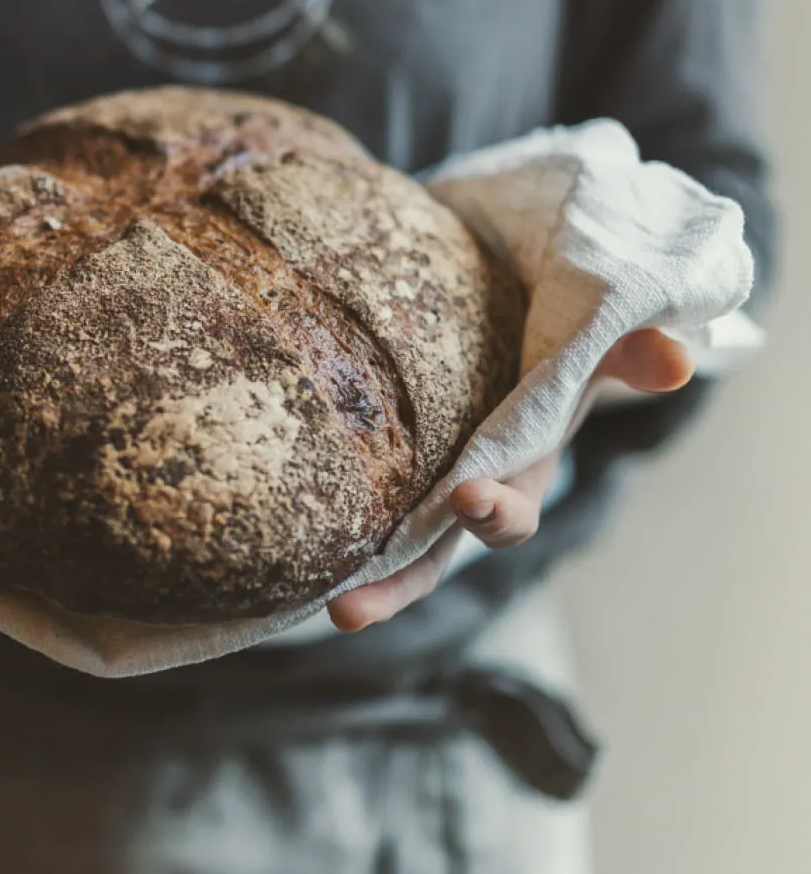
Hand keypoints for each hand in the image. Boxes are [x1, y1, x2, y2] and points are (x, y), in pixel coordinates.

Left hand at [327, 328, 695, 632]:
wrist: (520, 342)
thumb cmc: (559, 352)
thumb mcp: (595, 352)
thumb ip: (629, 356)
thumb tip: (676, 360)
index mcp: (521, 473)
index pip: (509, 508)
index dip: (493, 510)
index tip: (469, 496)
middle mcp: (470, 497)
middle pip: (435, 553)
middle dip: (398, 584)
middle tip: (348, 610)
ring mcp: (424, 493)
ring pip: (393, 549)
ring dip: (361, 582)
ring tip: (321, 610)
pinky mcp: (387, 479)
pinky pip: (359, 511)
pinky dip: (330, 535)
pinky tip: (277, 551)